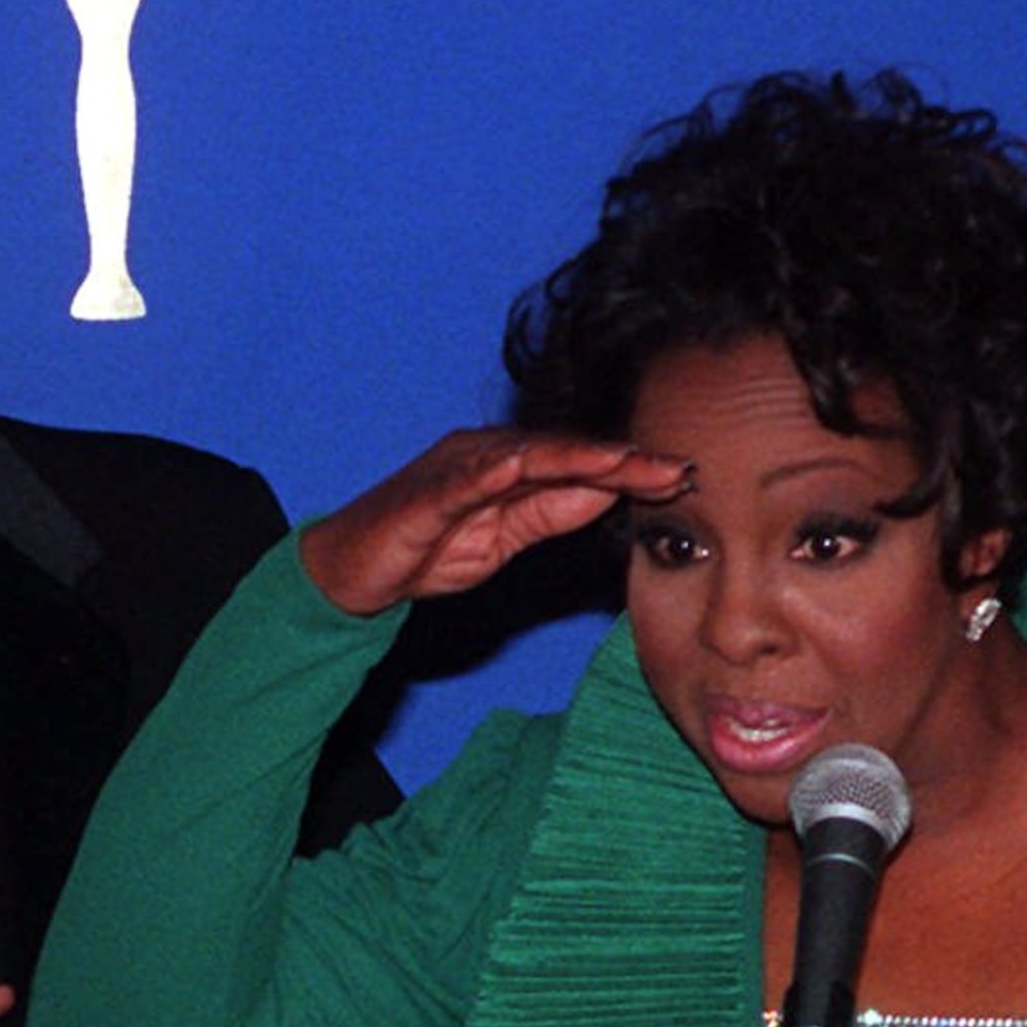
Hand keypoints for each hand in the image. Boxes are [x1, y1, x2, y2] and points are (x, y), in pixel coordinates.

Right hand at [296, 426, 692, 618]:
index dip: (629, 469)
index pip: (578, 464)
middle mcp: (486, 454)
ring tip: (630, 466)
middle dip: (623, 460)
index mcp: (507, 466)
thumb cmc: (422, 553)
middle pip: (565, 452)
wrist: (348, 573)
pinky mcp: (429, 494)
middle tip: (677, 468)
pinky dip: (510, 471)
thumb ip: (547, 516)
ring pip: (531, 456)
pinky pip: (473, 477)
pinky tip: (548, 470)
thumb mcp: (501, 542)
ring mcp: (457, 468)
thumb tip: (605, 497)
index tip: (678, 477)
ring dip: (584, 459)